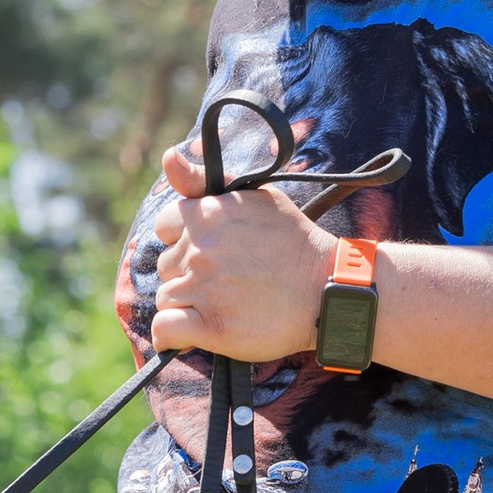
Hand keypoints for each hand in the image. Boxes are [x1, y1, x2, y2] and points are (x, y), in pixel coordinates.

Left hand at [149, 141, 332, 361]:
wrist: (327, 289)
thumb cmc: (295, 241)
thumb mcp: (254, 197)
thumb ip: (204, 181)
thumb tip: (167, 156)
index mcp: (207, 215)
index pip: (164, 226)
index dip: (182, 239)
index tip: (207, 250)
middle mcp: (199, 250)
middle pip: (166, 265)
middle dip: (187, 272)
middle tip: (224, 280)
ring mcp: (203, 289)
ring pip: (166, 297)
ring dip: (187, 304)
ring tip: (222, 304)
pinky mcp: (211, 327)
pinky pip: (165, 330)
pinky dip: (169, 336)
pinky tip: (187, 334)